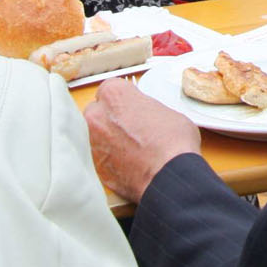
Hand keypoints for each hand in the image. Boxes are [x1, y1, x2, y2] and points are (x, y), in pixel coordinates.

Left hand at [83, 77, 201, 202]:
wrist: (168, 177)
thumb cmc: (172, 142)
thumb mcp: (168, 111)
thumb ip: (147, 109)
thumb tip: (145, 117)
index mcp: (114, 95)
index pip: (109, 88)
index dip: (122, 99)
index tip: (129, 106)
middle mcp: (97, 116)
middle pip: (97, 111)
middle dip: (110, 118)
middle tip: (129, 127)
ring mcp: (93, 143)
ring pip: (95, 136)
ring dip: (108, 139)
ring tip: (129, 148)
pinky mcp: (94, 166)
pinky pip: (99, 158)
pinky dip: (109, 160)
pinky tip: (127, 164)